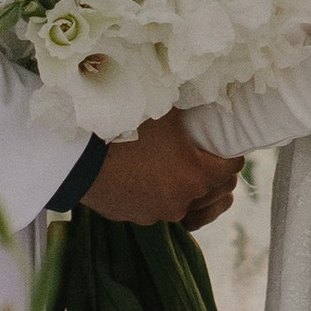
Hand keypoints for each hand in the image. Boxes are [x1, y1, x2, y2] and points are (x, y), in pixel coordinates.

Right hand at [83, 112, 242, 229]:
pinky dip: (169, 202)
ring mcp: (158, 214)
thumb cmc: (122, 127)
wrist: (76, 155)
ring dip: (197, 194)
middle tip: (215, 159)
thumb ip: (188, 109)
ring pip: (191, 208)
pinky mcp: (135, 217)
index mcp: (196, 174)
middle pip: (217, 191)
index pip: (232, 167)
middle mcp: (182, 201)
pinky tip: (169, 194)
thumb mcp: (162, 109)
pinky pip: (162, 212)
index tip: (229, 143)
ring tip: (197, 181)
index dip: (233, 153)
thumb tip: (207, 93)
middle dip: (219, 175)